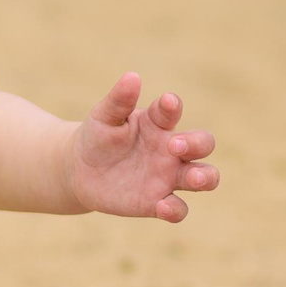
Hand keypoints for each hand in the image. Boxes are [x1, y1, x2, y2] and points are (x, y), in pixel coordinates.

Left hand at [67, 72, 217, 220]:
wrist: (80, 170)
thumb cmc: (97, 136)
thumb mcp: (103, 117)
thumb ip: (118, 100)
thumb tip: (132, 77)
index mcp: (157, 123)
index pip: (172, 110)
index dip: (172, 106)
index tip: (167, 103)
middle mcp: (170, 150)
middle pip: (203, 143)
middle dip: (196, 143)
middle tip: (174, 146)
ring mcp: (167, 177)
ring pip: (204, 177)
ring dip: (205, 177)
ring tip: (194, 178)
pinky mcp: (157, 202)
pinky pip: (179, 209)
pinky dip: (176, 210)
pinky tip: (162, 206)